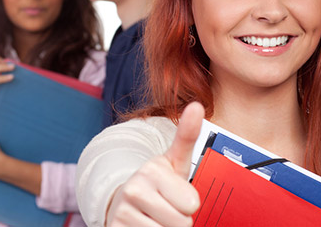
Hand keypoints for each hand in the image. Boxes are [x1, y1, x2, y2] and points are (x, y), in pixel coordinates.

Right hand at [105, 102, 204, 226]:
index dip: (189, 204)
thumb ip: (187, 136)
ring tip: (155, 218)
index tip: (176, 195)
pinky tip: (144, 226)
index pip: (192, 204)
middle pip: (182, 223)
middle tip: (166, 208)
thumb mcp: (173, 161)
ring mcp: (122, 212)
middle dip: (179, 220)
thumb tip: (198, 105)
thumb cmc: (156, 183)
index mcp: (152, 170)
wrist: (122, 201)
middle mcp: (134, 189)